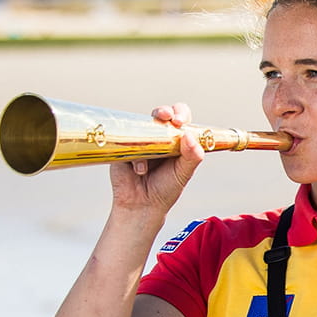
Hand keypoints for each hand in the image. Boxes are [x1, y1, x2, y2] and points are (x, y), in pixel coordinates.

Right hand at [108, 103, 204, 217]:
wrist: (142, 205)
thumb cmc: (165, 189)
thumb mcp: (183, 174)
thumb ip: (192, 156)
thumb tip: (189, 135)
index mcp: (177, 140)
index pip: (181, 118)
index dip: (180, 113)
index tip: (179, 122)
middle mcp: (159, 136)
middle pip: (162, 113)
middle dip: (164, 111)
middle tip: (167, 117)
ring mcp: (141, 140)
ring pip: (143, 123)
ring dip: (148, 129)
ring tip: (152, 149)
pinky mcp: (124, 147)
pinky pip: (128, 142)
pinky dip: (137, 157)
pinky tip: (140, 170)